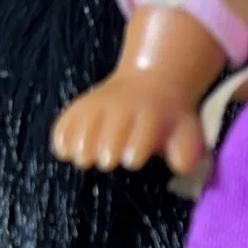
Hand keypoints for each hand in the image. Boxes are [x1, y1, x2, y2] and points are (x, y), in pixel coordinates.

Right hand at [50, 74, 205, 174]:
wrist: (152, 82)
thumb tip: (179, 165)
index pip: (137, 142)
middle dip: (107, 154)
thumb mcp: (187, 131)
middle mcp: (120, 108)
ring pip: (80, 132)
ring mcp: (96, 106)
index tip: (133, 160)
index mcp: (149, 116)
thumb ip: (185, 151)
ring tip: (87, 160)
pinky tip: (70, 152)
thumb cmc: (169, 119)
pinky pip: (61, 128)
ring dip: (82, 150)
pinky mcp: (77, 109)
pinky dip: (62, 142)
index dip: (133, 154)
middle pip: (107, 140)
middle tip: (109, 161)